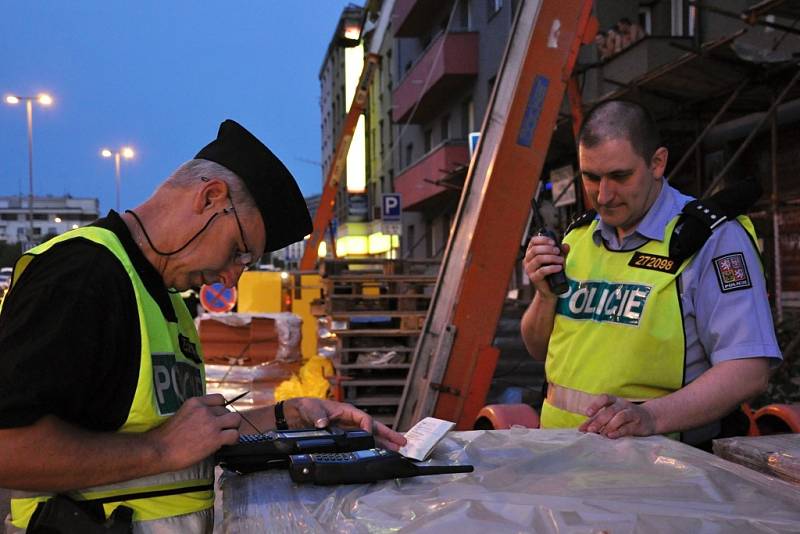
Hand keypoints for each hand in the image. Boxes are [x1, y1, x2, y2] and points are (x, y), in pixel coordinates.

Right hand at [149, 394, 240, 470]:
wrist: (158, 450)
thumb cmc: (166, 437)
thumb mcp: (182, 414)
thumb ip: (196, 413)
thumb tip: (210, 419)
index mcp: (195, 402)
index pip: (220, 399)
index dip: (222, 409)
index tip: (219, 418)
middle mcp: (204, 410)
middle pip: (228, 411)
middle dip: (226, 421)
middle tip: (221, 431)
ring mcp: (211, 423)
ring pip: (235, 420)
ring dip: (233, 428)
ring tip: (226, 437)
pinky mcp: (215, 438)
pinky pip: (234, 435)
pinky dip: (233, 440)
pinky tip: (226, 444)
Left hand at [284, 398, 406, 450]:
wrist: (297, 414)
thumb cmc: (307, 407)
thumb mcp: (312, 410)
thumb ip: (318, 416)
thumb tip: (323, 423)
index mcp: (346, 411)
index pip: (363, 419)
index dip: (368, 427)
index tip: (370, 436)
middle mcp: (351, 420)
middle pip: (373, 427)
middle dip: (388, 434)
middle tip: (402, 443)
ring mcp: (349, 429)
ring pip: (370, 436)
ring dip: (383, 443)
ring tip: (397, 450)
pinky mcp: (345, 438)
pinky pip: (361, 442)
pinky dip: (371, 447)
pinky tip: (379, 454)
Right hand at [524, 235, 568, 297]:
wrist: (550, 289)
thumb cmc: (552, 272)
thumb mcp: (558, 259)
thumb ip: (562, 252)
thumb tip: (565, 245)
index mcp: (531, 253)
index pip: (533, 241)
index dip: (543, 239)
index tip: (553, 242)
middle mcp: (527, 260)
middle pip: (535, 250)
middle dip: (548, 249)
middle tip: (558, 251)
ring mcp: (529, 269)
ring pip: (538, 259)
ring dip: (551, 258)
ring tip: (561, 260)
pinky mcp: (533, 278)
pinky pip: (542, 271)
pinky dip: (552, 268)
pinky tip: (559, 267)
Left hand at [578, 394, 656, 438]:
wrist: (649, 418)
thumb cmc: (624, 416)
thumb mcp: (610, 415)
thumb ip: (596, 420)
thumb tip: (581, 429)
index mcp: (614, 400)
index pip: (605, 398)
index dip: (596, 404)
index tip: (588, 414)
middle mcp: (623, 405)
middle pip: (610, 410)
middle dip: (599, 420)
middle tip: (590, 429)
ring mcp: (632, 413)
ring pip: (620, 417)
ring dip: (609, 425)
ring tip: (601, 434)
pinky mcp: (638, 424)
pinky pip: (628, 427)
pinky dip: (619, 431)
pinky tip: (611, 436)